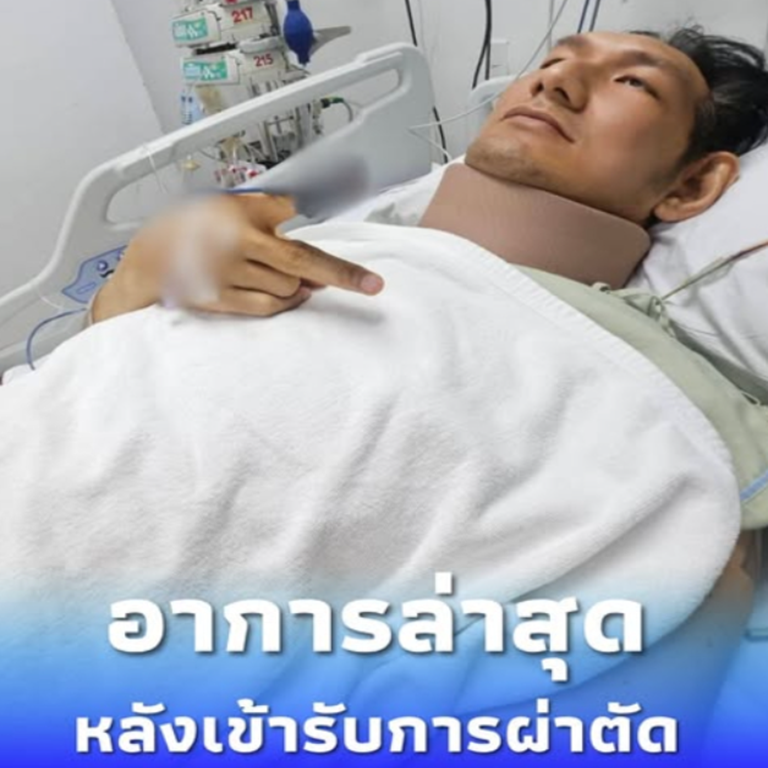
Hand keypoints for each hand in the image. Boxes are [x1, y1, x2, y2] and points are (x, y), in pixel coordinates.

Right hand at [91, 193, 383, 323]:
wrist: (142, 266)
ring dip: (297, 285)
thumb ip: (259, 211)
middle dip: (342, 273)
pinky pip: (270, 307)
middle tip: (374, 286)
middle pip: (301, 260)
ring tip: (281, 276)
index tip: (332, 222)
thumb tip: (295, 218)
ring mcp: (230, 275)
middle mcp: (236, 243)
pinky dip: (284, 302)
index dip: (306, 217)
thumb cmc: (181, 230)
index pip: (285, 210)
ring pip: (289, 288)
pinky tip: (284, 294)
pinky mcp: (224, 301)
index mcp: (235, 211)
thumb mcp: (217, 204)